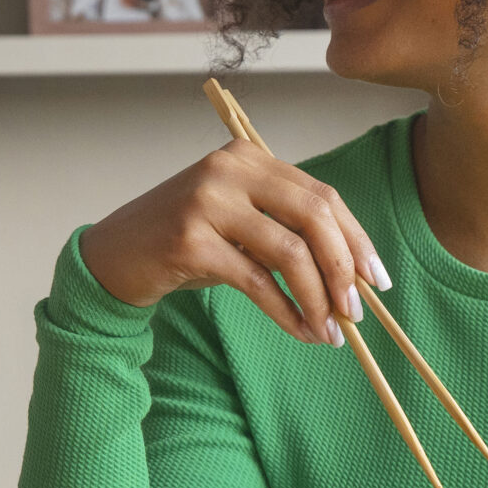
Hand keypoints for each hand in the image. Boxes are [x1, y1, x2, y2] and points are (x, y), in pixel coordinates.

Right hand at [77, 139, 387, 343]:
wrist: (112, 257)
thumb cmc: (184, 244)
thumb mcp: (239, 223)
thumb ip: (286, 230)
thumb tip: (352, 275)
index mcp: (247, 157)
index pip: (321, 194)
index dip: (355, 238)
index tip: (375, 278)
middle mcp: (228, 169)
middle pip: (314, 216)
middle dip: (343, 267)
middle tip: (357, 312)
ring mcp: (207, 201)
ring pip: (289, 251)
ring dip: (317, 297)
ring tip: (329, 331)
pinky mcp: (190, 240)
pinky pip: (256, 281)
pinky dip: (285, 311)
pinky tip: (298, 331)